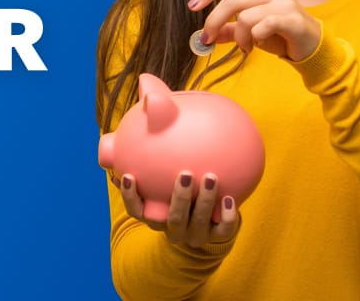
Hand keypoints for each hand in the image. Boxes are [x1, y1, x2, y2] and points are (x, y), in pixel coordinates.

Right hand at [112, 171, 237, 247]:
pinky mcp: (218, 236)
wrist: (206, 222)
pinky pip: (224, 230)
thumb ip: (148, 163)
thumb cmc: (176, 191)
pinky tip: (230, 197)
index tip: (130, 176)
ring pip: (200, 223)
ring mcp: (196, 235)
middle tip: (186, 174)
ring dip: (205, 201)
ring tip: (211, 177)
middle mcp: (174, 229)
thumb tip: (143, 123)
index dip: (130, 197)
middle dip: (180, 198)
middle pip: (174, 219)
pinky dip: (228, 216)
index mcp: (154, 216)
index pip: (135, 211)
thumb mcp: (160, 181)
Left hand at [187, 0, 320, 61]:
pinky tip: (259, 45)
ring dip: (238, 37)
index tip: (192, 5)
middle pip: (231, 0)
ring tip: (245, 46)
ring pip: (244, 16)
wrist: (312, 47)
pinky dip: (254, 39)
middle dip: (213, 21)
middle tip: (208, 39)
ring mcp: (284, 2)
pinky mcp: (292, 19)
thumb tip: (203, 34)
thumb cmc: (279, 34)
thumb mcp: (249, 30)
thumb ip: (227, 29)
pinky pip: (261, 26)